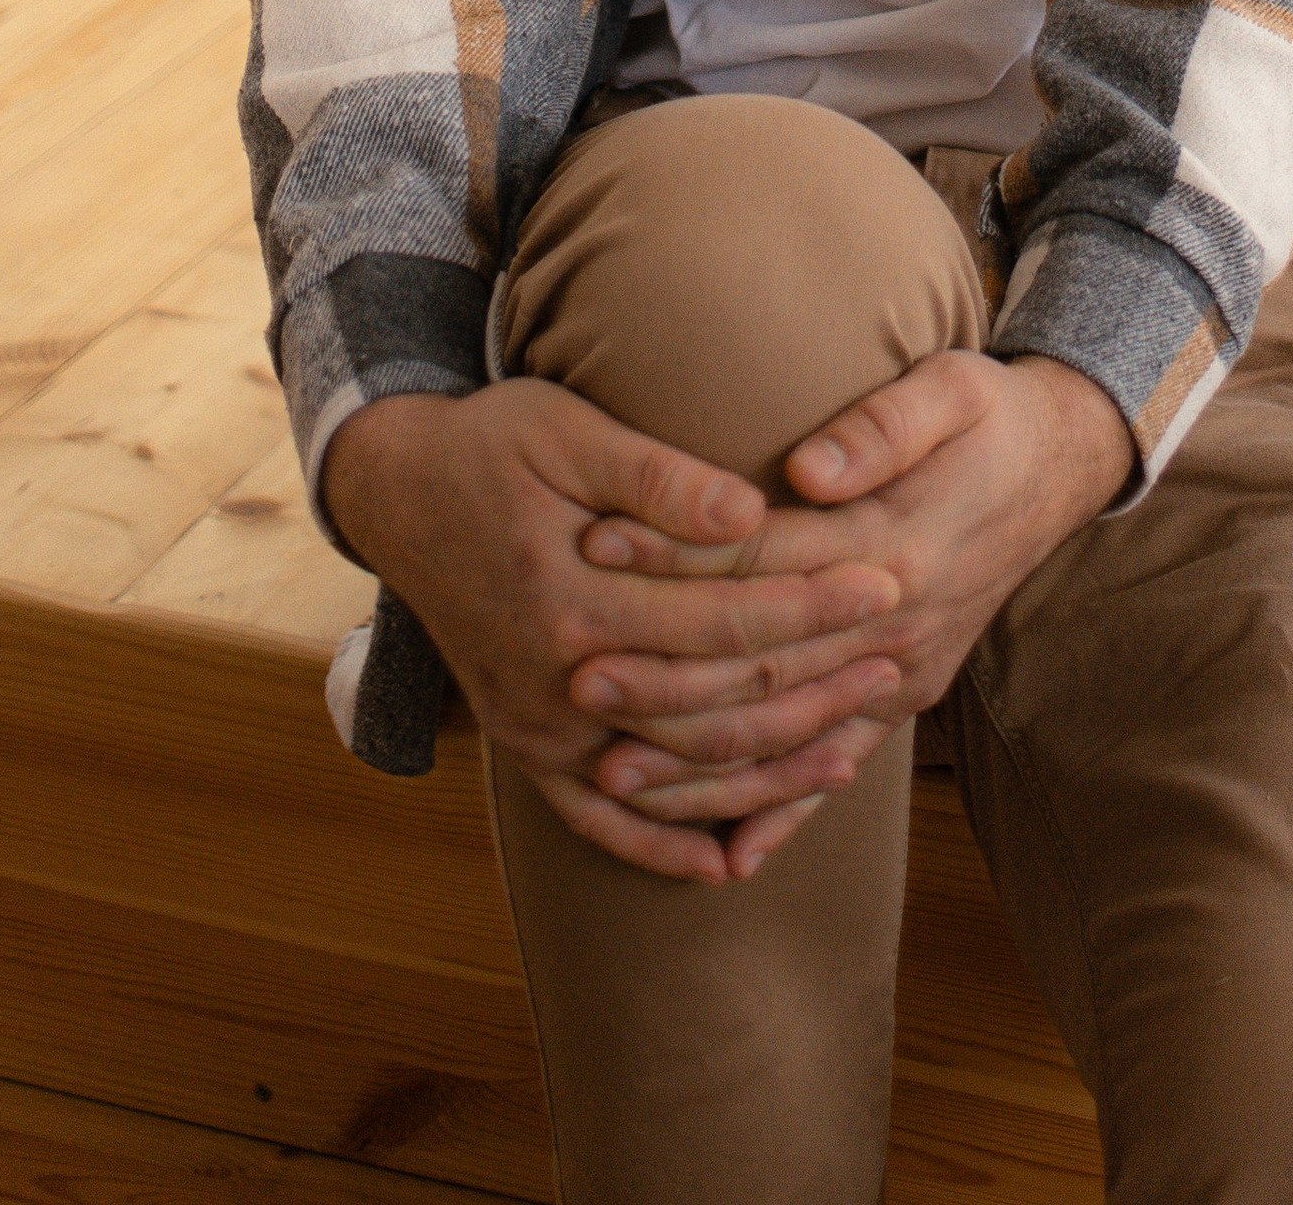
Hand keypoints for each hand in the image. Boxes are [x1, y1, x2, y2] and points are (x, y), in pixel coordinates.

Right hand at [320, 379, 911, 885]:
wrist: (396, 493)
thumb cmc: (494, 445)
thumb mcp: (567, 429)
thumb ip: (657, 477)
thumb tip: (751, 512)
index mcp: (572, 594)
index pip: (720, 614)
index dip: (809, 601)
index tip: (885, 581)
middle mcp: (554, 677)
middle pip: (709, 700)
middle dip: (810, 686)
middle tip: (896, 663)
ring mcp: (537, 724)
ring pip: (671, 772)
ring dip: (763, 771)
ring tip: (851, 750)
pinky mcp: (526, 746)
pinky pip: (598, 817)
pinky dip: (662, 845)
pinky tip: (729, 863)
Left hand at [573, 352, 1132, 876]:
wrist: (1058, 467)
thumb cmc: (988, 418)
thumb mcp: (951, 388)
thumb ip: (882, 426)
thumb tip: (808, 468)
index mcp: (895, 544)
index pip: (763, 557)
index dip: (677, 553)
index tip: (595, 543)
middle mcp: (897, 624)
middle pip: (763, 665)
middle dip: (665, 680)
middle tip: (577, 680)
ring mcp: (904, 673)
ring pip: (790, 739)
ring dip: (701, 766)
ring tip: (611, 772)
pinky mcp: (906, 697)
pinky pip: (836, 768)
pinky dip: (782, 814)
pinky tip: (727, 857)